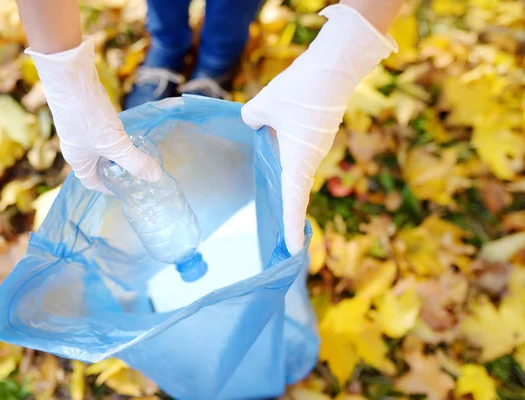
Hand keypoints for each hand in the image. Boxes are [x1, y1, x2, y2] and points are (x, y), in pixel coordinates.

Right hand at [27, 39, 161, 192]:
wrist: (70, 77)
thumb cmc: (88, 117)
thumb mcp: (115, 144)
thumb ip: (135, 161)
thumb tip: (155, 178)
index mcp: (77, 160)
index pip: (92, 182)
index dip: (108, 188)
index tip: (125, 188)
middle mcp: (75, 147)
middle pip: (97, 165)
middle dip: (115, 169)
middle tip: (136, 171)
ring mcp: (79, 129)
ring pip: (99, 147)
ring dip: (115, 151)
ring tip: (135, 151)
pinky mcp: (84, 112)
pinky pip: (100, 130)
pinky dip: (113, 134)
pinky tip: (125, 130)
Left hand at [242, 4, 396, 253]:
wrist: (335, 66)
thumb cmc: (299, 90)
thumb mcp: (262, 106)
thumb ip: (251, 120)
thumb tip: (252, 122)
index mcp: (298, 160)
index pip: (293, 201)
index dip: (290, 226)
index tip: (292, 250)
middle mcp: (311, 158)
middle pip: (297, 190)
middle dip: (289, 213)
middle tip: (282, 237)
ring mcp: (318, 146)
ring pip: (298, 170)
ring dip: (288, 186)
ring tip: (275, 202)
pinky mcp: (319, 133)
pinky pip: (301, 154)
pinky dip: (289, 163)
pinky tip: (274, 155)